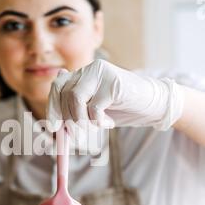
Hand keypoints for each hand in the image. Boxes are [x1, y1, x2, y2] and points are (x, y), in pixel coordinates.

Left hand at [47, 59, 183, 131]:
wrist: (152, 104)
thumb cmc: (121, 108)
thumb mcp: (94, 109)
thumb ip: (75, 110)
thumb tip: (52, 123)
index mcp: (83, 73)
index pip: (58, 86)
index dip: (53, 107)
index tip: (53, 127)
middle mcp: (90, 69)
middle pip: (65, 92)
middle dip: (67, 118)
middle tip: (75, 135)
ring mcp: (102, 73)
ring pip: (75, 98)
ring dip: (82, 120)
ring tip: (96, 126)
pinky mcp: (113, 83)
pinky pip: (94, 107)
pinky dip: (98, 121)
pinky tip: (109, 122)